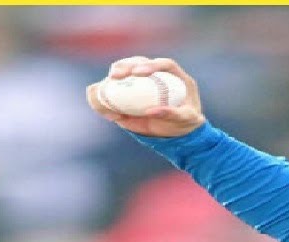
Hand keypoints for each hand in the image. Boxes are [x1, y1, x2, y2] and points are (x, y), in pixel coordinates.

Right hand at [86, 56, 205, 137]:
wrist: (177, 131)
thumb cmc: (186, 122)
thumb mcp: (187, 120)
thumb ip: (173, 114)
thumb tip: (151, 111)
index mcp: (177, 77)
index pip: (165, 65)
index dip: (152, 64)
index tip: (139, 72)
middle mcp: (158, 74)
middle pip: (141, 62)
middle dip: (127, 65)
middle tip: (116, 75)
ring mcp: (143, 80)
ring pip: (127, 69)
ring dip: (116, 71)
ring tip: (110, 80)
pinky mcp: (130, 88)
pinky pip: (117, 85)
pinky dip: (108, 89)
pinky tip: (102, 95)